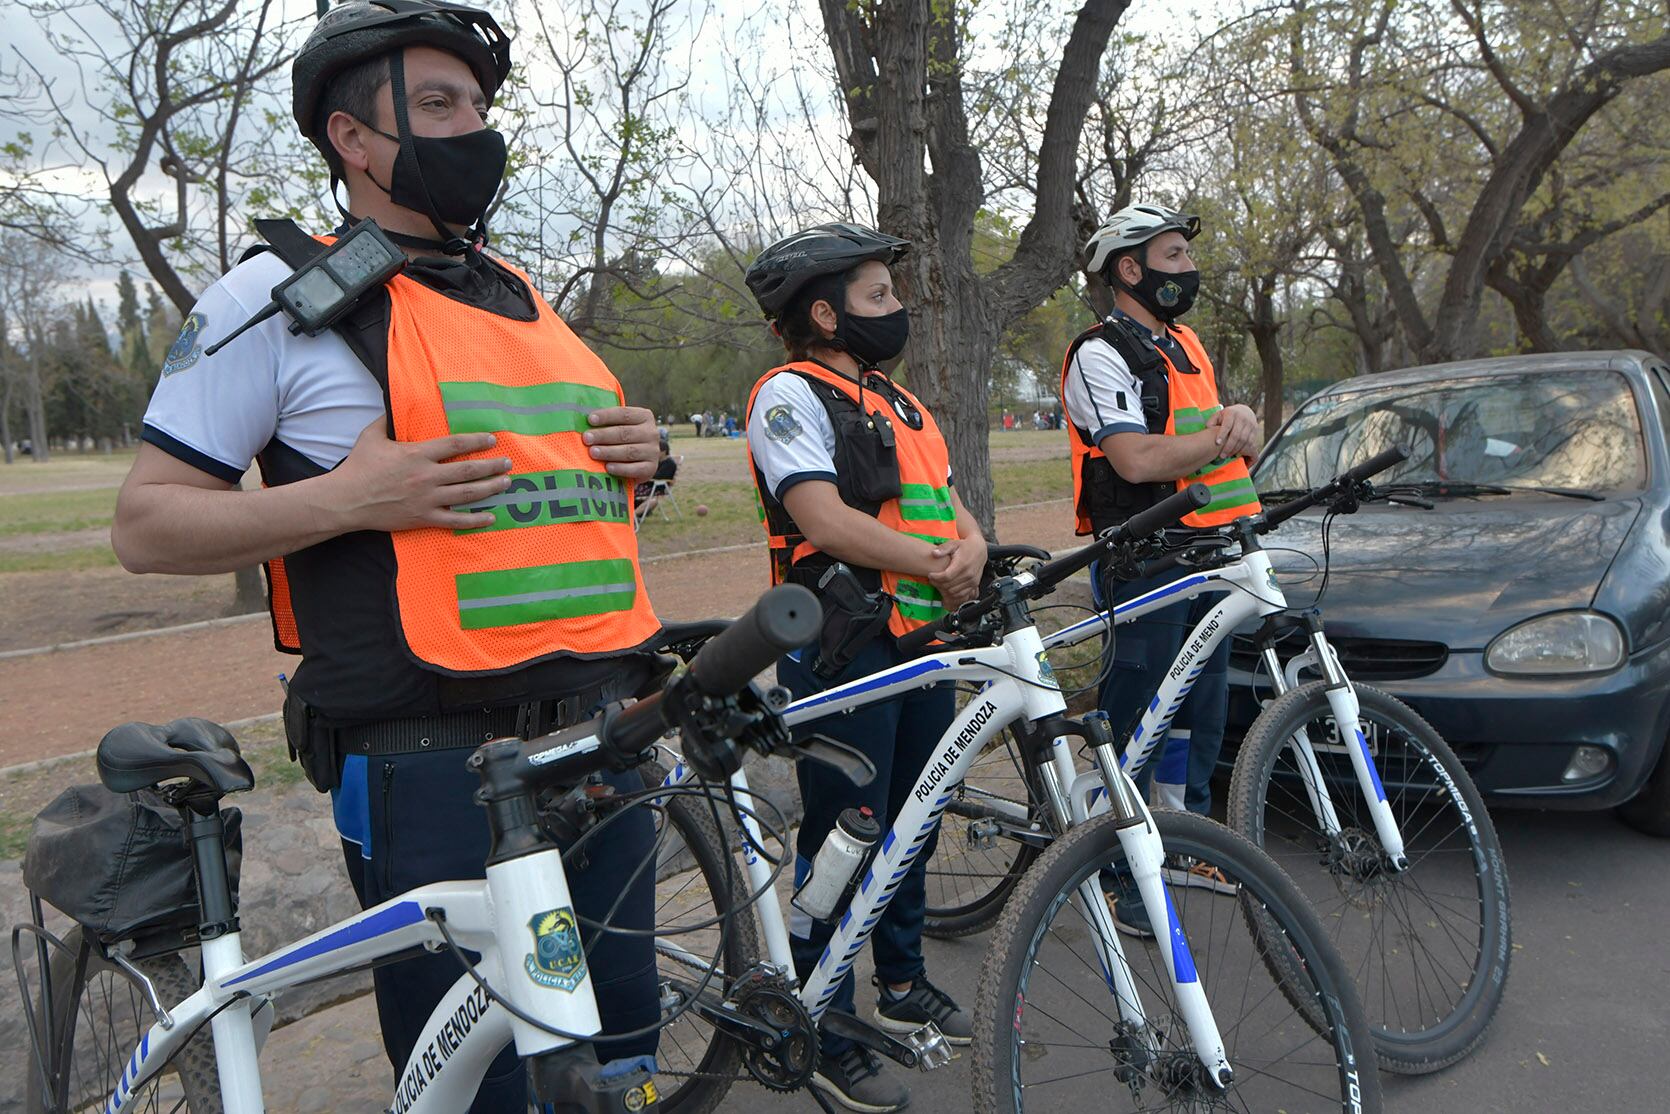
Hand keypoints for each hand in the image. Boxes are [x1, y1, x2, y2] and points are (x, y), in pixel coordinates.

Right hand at [326, 419, 512, 532]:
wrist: (346, 500)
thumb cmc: (358, 467)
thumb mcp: (371, 436)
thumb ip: (386, 420)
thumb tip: (391, 404)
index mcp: (417, 454)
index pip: (455, 444)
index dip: (476, 441)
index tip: (492, 440)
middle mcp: (427, 476)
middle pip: (468, 470)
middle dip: (492, 466)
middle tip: (508, 462)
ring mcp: (427, 498)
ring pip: (467, 494)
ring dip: (491, 488)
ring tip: (506, 482)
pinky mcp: (424, 518)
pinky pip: (455, 520)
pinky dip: (475, 520)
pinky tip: (491, 517)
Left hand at [583, 406, 659, 481]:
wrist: (640, 462)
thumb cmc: (624, 439)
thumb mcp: (620, 426)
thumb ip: (608, 422)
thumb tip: (584, 419)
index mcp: (644, 417)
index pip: (624, 414)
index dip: (607, 416)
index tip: (590, 419)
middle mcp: (651, 433)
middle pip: (625, 433)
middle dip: (603, 435)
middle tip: (586, 438)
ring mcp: (653, 451)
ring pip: (629, 451)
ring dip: (609, 452)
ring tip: (593, 452)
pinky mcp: (651, 468)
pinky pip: (635, 469)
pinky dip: (620, 468)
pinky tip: (608, 468)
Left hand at [928, 533, 985, 609]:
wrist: (979, 549)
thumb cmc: (964, 546)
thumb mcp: (953, 544)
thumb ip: (943, 549)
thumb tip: (934, 553)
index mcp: (962, 564)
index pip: (946, 576)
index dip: (936, 577)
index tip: (930, 574)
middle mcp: (969, 574)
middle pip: (949, 585)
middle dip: (938, 583)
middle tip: (932, 579)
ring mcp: (972, 580)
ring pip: (954, 591)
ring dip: (944, 589)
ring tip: (938, 582)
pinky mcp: (974, 584)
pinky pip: (961, 594)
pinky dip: (952, 593)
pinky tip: (947, 587)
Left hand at [1207, 404, 1260, 459]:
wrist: (1244, 411)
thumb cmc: (1227, 416)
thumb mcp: (1218, 415)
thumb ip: (1212, 422)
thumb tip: (1208, 429)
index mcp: (1231, 413)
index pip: (1227, 425)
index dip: (1222, 434)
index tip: (1217, 443)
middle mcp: (1242, 418)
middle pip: (1236, 435)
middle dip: (1228, 447)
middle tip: (1222, 455)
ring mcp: (1250, 424)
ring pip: (1244, 440)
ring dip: (1236, 450)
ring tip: (1228, 455)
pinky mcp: (1255, 430)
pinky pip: (1250, 442)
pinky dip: (1244, 449)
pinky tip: (1237, 453)